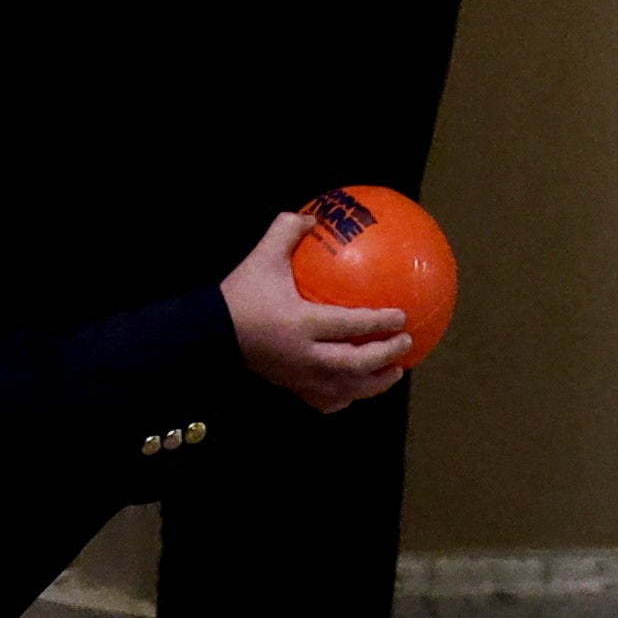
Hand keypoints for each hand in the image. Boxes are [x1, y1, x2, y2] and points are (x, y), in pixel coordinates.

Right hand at [218, 213, 416, 412]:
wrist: (210, 331)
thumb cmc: (241, 292)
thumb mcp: (263, 255)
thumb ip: (288, 230)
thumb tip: (315, 216)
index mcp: (302, 323)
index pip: (351, 325)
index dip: (380, 322)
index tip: (403, 316)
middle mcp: (305, 356)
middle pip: (356, 364)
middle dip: (386, 355)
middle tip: (407, 342)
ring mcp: (299, 377)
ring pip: (347, 389)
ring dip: (375, 383)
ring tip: (395, 372)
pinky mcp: (291, 387)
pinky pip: (325, 401)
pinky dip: (345, 397)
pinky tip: (354, 389)